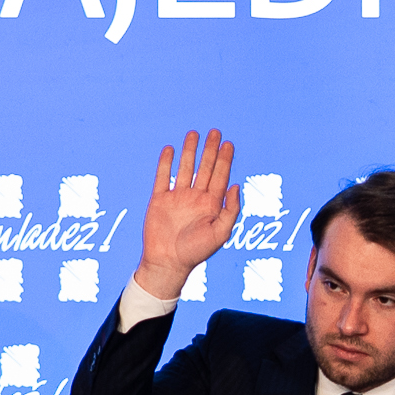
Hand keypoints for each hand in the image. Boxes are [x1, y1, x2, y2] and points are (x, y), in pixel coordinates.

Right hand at [132, 130, 240, 301]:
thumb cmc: (197, 252)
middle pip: (204, 168)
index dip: (225, 160)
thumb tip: (235, 185)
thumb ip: (231, 210)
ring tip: (193, 133)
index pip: (220, 176)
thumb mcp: (221, 233)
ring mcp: (177, 198)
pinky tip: (170, 149)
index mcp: (211, 205)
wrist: (168, 262)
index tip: (228, 143)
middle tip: (215, 132)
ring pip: (185, 168)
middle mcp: (195, 198)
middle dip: (210, 150)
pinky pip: (163, 177)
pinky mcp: (159, 200)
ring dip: (189, 151)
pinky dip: (165, 163)